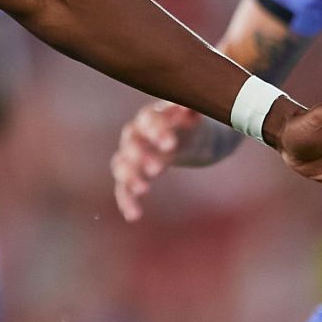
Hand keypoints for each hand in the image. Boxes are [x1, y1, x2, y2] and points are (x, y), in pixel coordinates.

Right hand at [111, 101, 206, 220]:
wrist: (195, 137)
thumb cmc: (195, 123)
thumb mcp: (199, 115)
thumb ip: (195, 109)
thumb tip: (192, 106)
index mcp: (153, 115)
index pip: (148, 119)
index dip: (157, 131)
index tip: (171, 145)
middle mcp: (137, 134)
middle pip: (132, 143)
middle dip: (142, 156)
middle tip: (157, 169)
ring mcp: (132, 155)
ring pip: (122, 165)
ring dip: (130, 177)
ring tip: (143, 189)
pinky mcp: (133, 175)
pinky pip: (124, 188)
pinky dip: (127, 201)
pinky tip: (133, 216)